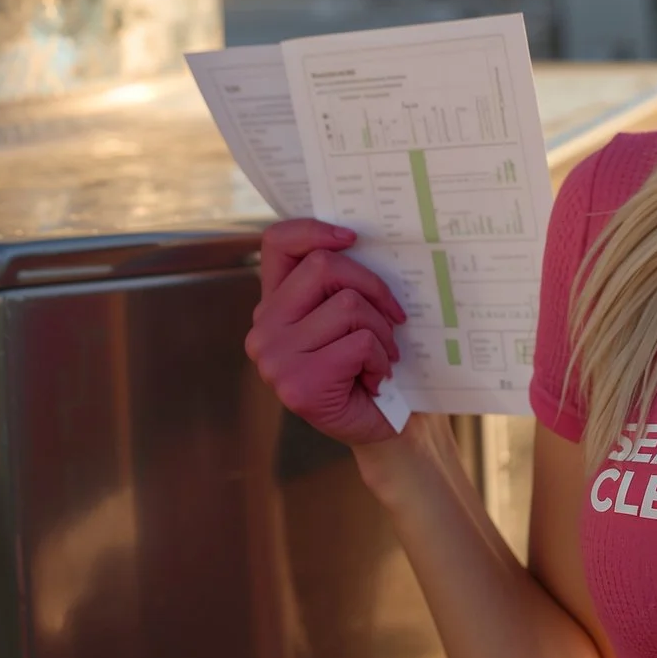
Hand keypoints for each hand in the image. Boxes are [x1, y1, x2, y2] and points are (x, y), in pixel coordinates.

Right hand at [248, 218, 410, 444]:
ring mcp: (274, 359)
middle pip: (323, 266)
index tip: (353, 238)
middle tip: (393, 318)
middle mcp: (263, 329)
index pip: (277, 243)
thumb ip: (340, 282)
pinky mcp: (298, 384)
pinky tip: (376, 379)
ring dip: (381, 331)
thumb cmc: (374, 365)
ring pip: (347, 305)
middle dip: (372, 288)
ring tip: (382, 356)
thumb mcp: (352, 316)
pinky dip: (381, 358)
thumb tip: (361, 237)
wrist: (386, 428)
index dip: (314, 229)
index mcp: (273, 305)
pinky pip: (359, 342)